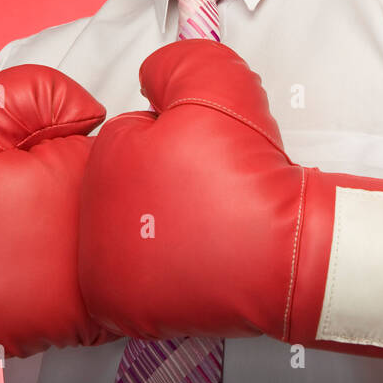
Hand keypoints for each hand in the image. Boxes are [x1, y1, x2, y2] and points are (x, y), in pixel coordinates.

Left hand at [78, 39, 382, 362]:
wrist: (292, 251)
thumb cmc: (251, 173)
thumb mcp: (214, 80)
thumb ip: (174, 64)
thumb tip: (153, 77)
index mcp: (97, 173)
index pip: (131, 135)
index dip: (178, 132)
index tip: (209, 147)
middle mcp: (90, 236)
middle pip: (133, 183)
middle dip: (172, 176)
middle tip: (216, 183)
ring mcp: (112, 283)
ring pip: (147, 227)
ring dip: (179, 218)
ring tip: (218, 214)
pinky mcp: (140, 318)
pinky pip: (158, 273)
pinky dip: (185, 262)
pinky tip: (213, 251)